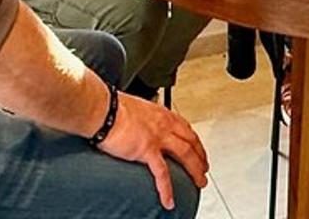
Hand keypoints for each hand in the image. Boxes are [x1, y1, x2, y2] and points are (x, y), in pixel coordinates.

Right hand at [98, 93, 208, 209]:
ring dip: (195, 170)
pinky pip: (161, 173)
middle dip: (201, 157)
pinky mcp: (146, 150)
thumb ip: (143, 118)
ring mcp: (158, 137)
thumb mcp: (136, 108)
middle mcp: (164, 124)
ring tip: (199, 182)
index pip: (185, 128)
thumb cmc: (113, 107)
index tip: (198, 149)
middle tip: (205, 168)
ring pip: (185, 155)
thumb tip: (139, 124)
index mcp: (161, 114)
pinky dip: (166, 189)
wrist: (103, 110)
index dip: (194, 140)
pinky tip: (169, 200)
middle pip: (191, 142)